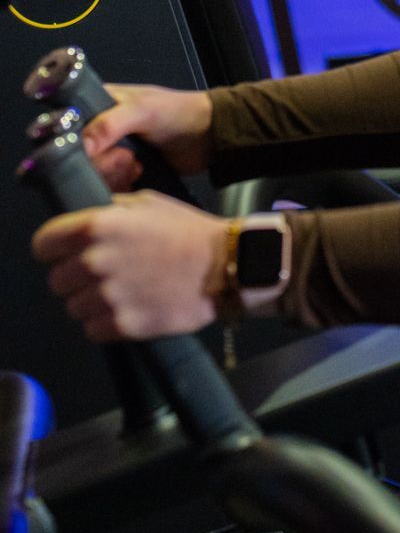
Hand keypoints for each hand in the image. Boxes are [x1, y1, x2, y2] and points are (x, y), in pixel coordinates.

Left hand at [32, 193, 228, 341]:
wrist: (224, 265)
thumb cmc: (186, 229)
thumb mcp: (147, 203)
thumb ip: (110, 211)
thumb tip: (86, 222)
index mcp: (98, 226)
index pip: (43, 244)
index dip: (53, 249)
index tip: (64, 252)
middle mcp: (95, 261)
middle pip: (56, 280)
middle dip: (75, 277)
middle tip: (103, 273)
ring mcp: (107, 296)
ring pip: (73, 308)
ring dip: (90, 302)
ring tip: (120, 292)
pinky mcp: (121, 325)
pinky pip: (91, 329)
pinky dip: (104, 323)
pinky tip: (127, 309)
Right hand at [82, 85, 213, 190]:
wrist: (209, 137)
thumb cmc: (177, 113)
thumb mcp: (144, 111)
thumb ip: (111, 123)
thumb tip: (82, 146)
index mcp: (99, 102)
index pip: (67, 122)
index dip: (71, 140)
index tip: (91, 151)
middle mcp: (99, 126)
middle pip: (77, 153)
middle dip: (100, 162)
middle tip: (124, 159)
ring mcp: (110, 150)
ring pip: (91, 171)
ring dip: (111, 173)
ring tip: (134, 166)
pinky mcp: (120, 170)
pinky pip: (106, 182)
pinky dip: (119, 183)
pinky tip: (136, 175)